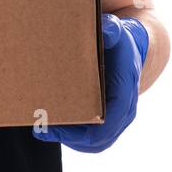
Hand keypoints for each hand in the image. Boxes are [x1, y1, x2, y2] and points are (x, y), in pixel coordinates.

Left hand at [33, 12, 148, 152]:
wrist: (130, 50)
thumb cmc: (121, 42)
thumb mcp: (118, 32)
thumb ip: (112, 30)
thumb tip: (106, 28)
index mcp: (125, 94)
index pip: (108, 125)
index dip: (82, 132)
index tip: (56, 126)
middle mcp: (124, 112)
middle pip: (97, 140)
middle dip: (68, 137)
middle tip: (41, 128)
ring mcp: (116, 119)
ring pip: (93, 142)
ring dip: (68, 139)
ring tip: (42, 129)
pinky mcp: (107, 120)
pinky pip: (91, 137)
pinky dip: (72, 135)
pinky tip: (52, 125)